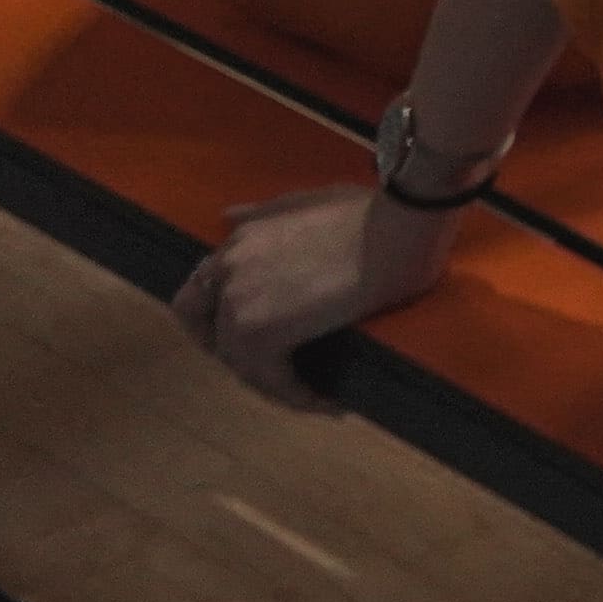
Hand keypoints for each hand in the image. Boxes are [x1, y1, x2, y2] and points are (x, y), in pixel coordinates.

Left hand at [174, 183, 454, 407]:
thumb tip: (227, 216)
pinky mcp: (263, 334)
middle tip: (271, 369)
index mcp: (238, 239)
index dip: (219, 316)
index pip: (205, 289)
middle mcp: (228, 271)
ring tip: (310, 392)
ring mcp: (240, 304)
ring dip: (272, 381)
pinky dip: (297, 395)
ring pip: (238, 361)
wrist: (399, 227)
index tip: (250, 330)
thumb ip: (264, 211)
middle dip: (231, 351)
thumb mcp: (309, 199)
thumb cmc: (372, 210)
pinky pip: (272, 379)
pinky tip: (328, 402)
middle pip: (204, 328)